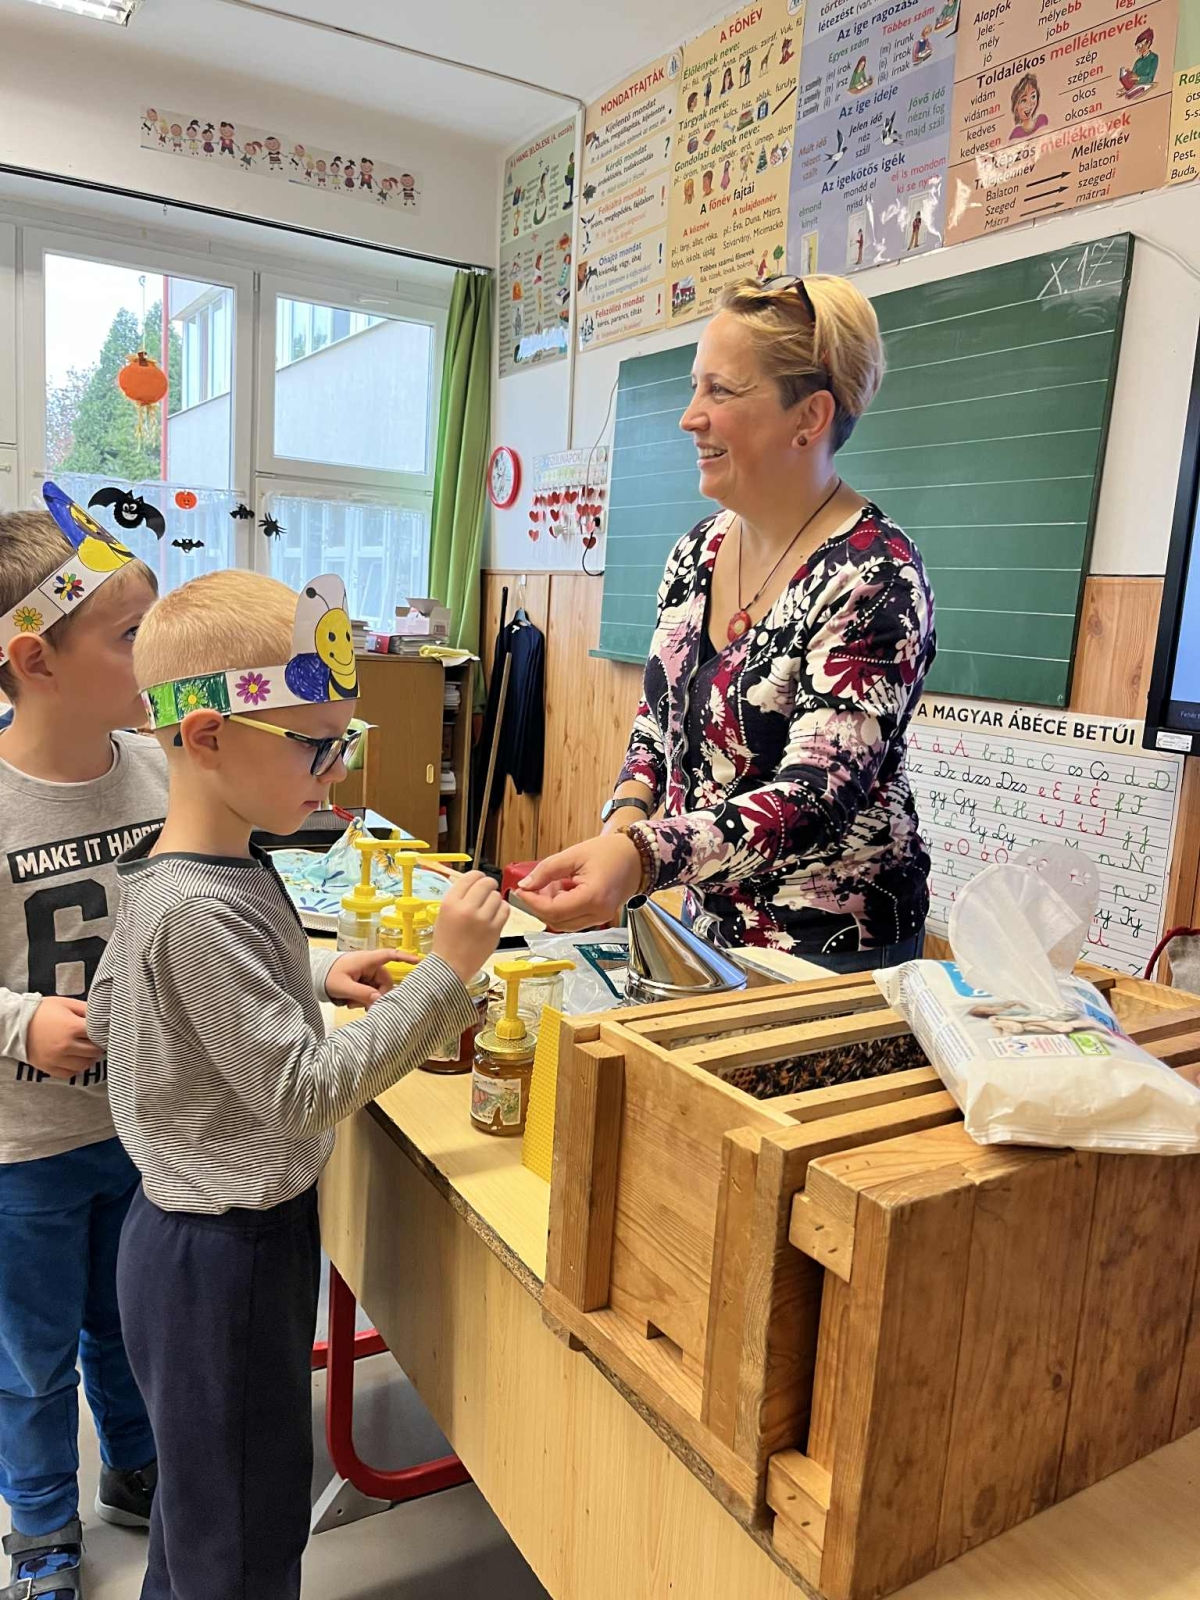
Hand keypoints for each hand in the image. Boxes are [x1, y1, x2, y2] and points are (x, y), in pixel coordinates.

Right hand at [26, 996, 103, 1080]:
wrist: (17, 1023)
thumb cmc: (43, 1011)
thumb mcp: (66, 1003)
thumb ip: (87, 1009)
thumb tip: (104, 1015)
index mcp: (72, 1027)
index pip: (99, 1035)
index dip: (104, 1032)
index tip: (104, 1031)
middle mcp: (65, 1045)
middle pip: (94, 1051)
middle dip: (98, 1045)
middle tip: (97, 1040)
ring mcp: (57, 1058)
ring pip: (85, 1064)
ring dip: (89, 1058)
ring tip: (87, 1049)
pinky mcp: (49, 1067)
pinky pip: (70, 1073)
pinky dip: (76, 1067)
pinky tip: (75, 1058)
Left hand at [325, 949, 418, 1008]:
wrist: (314, 976)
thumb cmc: (327, 976)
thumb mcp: (343, 986)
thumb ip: (361, 993)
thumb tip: (379, 999)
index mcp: (367, 960)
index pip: (390, 956)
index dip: (405, 957)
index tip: (419, 961)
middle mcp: (369, 966)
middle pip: (385, 982)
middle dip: (377, 995)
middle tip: (365, 1007)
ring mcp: (366, 974)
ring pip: (378, 990)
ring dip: (368, 999)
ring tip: (351, 1003)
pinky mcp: (362, 982)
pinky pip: (370, 992)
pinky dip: (363, 999)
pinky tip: (352, 1003)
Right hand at [431, 871, 508, 981]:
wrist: (450, 966)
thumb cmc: (446, 941)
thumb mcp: (444, 913)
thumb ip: (459, 896)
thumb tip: (476, 882)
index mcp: (451, 902)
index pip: (471, 876)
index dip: (478, 876)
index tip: (480, 880)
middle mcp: (467, 909)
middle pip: (487, 883)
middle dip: (489, 885)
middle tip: (488, 891)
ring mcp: (482, 920)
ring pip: (497, 896)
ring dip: (494, 899)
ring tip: (488, 908)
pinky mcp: (495, 930)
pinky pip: (505, 910)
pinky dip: (502, 910)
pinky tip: (494, 915)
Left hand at [518, 834, 644, 931]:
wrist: (636, 856)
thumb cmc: (611, 852)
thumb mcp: (574, 854)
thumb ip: (547, 870)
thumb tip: (526, 885)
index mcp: (593, 898)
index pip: (553, 910)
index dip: (532, 902)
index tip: (522, 890)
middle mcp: (598, 914)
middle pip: (556, 921)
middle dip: (540, 905)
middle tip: (534, 886)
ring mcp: (600, 918)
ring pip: (563, 924)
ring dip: (550, 907)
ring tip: (551, 884)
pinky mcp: (600, 917)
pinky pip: (573, 920)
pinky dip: (562, 908)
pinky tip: (563, 889)